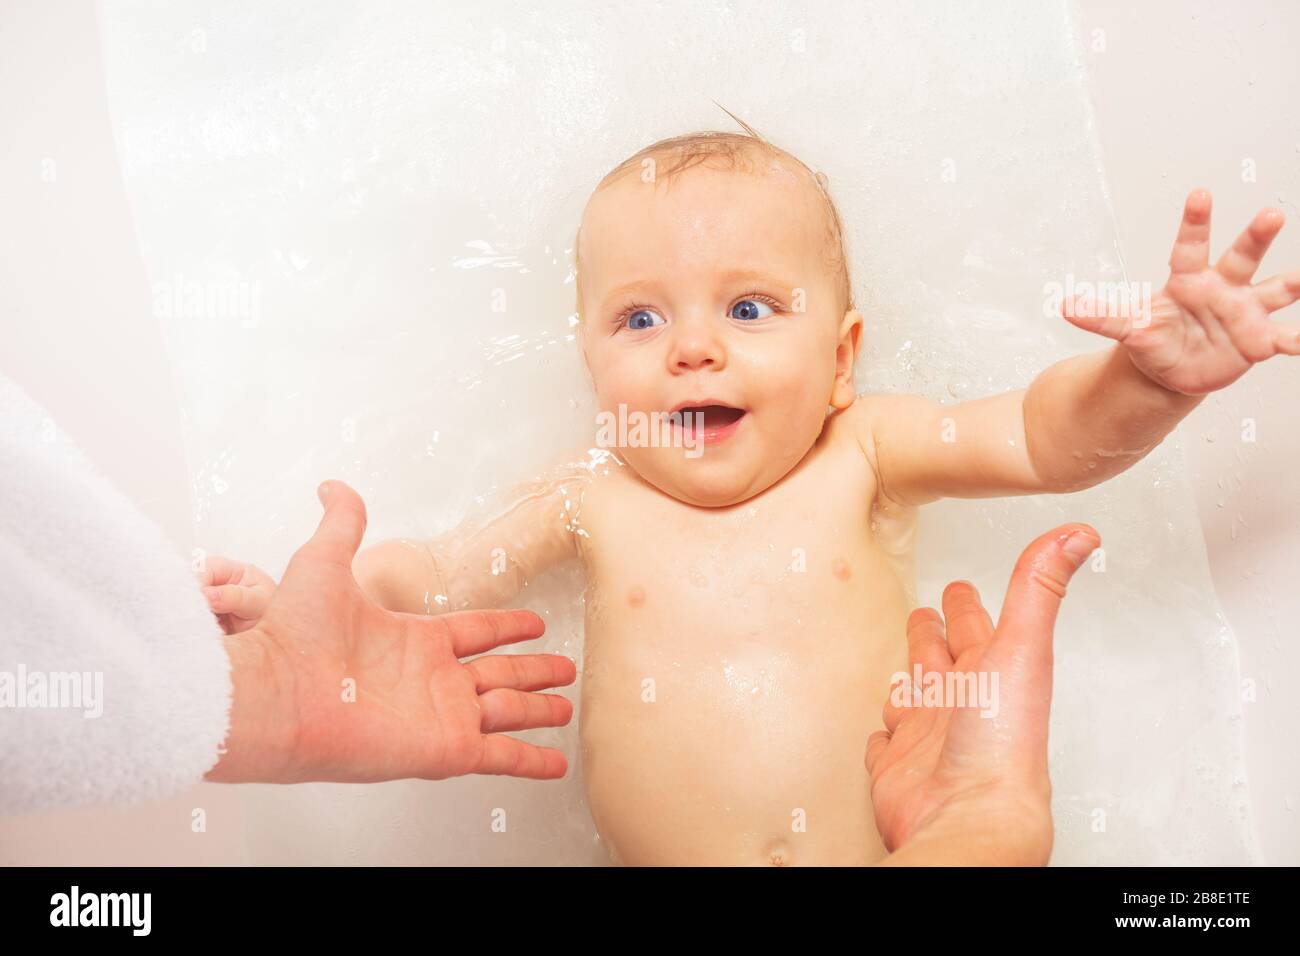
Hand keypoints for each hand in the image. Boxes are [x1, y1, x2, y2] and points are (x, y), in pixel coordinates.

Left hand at [207, 480, 575, 783]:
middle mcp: (433, 680)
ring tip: (567, 711)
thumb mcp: (323, 562)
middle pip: (501, 674)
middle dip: (535, 672)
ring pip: (509, 713)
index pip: (476, 632)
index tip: (535, 624)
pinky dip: (532, 760)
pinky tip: (557, 764)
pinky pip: (502, 756)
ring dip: (539, 710)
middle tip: (565, 670)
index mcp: (415, 640)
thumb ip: (341, 524)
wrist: (276, 694)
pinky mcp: (447, 750)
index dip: (507, 627)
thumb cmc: (293, 633)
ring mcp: (443, 717)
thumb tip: (332, 486)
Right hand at [866, 523, 1099, 865]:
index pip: (975, 629)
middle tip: (926, 615)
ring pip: (913, 701)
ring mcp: (929, 739)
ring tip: (904, 669)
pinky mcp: (897, 769)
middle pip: (942, 660)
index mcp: (992, 674)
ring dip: (908, 682)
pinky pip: (885, 746)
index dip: (967, 605)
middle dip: (932, 635)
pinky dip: (883, 735)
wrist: (968, 815)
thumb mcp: (1022, 647)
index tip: (961, 585)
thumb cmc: (1001, 744)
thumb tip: (1080, 534)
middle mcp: (962, 705)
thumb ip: (1039, 587)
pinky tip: (884, 731)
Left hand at [1063, 189, 1299, 394]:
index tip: (1199, 194)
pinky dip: (1294, 339)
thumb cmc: (1155, 337)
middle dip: (1256, 237)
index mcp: (1188, 280)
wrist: (1175, 368)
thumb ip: (1101, 316)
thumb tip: (1064, 305)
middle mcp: (1222, 288)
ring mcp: (1244, 312)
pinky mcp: (1258, 340)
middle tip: (1272, 213)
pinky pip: (1282, 337)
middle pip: (1242, 256)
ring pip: (1273, 290)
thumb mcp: (1129, 327)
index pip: (1190, 246)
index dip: (1194, 221)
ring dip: (1292, 283)